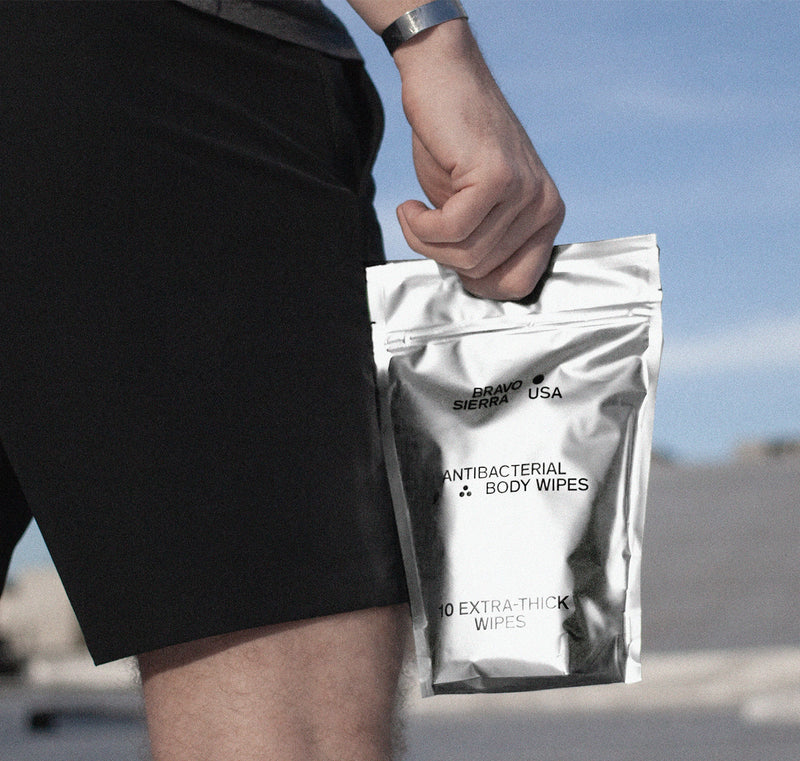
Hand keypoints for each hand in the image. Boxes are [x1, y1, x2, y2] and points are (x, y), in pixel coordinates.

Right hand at [393, 21, 564, 299]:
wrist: (442, 79)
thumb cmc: (452, 142)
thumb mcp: (473, 206)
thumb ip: (482, 243)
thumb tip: (471, 281)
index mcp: (545, 216)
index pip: (520, 284)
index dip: (477, 283)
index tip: (449, 257)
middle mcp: (544, 205)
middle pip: (484, 272)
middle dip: (442, 257)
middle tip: (422, 226)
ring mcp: (524, 191)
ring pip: (467, 255)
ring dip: (425, 240)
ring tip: (413, 214)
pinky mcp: (497, 176)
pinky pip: (451, 230)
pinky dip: (419, 226)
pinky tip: (408, 206)